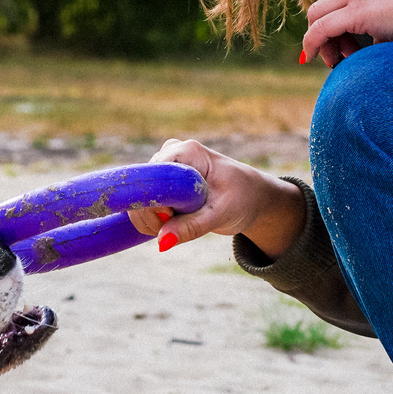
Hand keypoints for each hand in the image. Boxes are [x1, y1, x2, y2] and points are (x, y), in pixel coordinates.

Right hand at [124, 139, 307, 258]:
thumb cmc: (243, 198)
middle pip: (141, 189)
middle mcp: (170, 154)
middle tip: (176, 229)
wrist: (252, 198)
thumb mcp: (221, 214)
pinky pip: (144, 205)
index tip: (169, 220)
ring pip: (140, 199)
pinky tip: (173, 224)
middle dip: (153, 216)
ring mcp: (164, 167)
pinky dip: (155, 221)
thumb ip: (191, 227)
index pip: (150, 176)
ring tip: (181, 226)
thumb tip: (161, 242)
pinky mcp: (162, 182)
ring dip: (154, 221)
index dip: (152, 203)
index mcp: (186, 152)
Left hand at [300, 0, 392, 67]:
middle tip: (338, 52)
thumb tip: (375, 43)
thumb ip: (383, 22)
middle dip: (323, 29)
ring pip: (318, 13)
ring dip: (320, 37)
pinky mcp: (356, 10)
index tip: (342, 39)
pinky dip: (313, 41)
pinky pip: (322, 27)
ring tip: (337, 57)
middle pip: (324, 3)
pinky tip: (314, 55)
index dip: (334, 18)